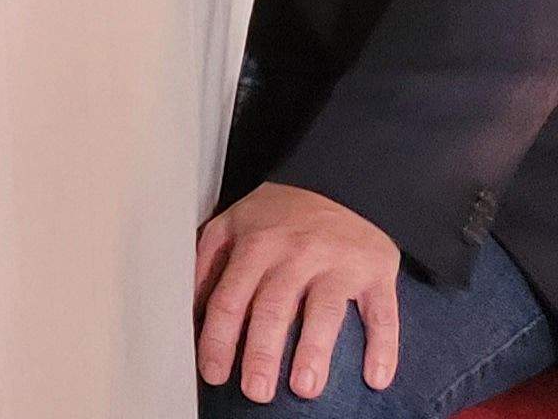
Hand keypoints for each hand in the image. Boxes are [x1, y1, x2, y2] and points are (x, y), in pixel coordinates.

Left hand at [196, 182, 403, 403]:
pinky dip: (383, 347)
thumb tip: (189, 309)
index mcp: (256, 245)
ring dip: (314, 353)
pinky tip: (376, 378)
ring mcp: (339, 264)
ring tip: (305, 390)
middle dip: (262, 353)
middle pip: (275, 309)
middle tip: (256, 392)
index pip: (231, 298)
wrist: (342, 181)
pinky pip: (382, 314)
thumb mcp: (232, 223)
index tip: (213, 373)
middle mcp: (296, 255)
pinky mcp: (377, 272)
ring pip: (326, 312)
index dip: (220, 338)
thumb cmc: (278, 214)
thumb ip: (208, 262)